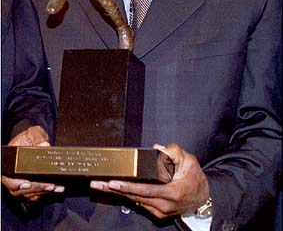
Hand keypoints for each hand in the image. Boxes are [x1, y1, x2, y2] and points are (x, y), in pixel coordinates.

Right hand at [2, 126, 64, 201]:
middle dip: (35, 188)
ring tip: (56, 187)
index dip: (16, 183)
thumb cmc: (28, 138)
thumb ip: (37, 139)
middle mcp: (12, 175)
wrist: (31, 140)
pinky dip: (45, 192)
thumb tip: (44, 145)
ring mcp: (19, 182)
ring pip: (28, 194)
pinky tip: (57, 188)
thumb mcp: (32, 134)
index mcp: (9, 163)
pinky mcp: (29, 186)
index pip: (8, 177)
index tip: (27, 183)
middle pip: (19, 189)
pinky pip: (34, 194)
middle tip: (50, 185)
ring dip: (43, 191)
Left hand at [90, 143, 209, 218]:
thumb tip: (157, 147)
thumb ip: (173, 151)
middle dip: (114, 190)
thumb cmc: (196, 179)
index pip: (144, 190)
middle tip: (97, 184)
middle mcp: (163, 205)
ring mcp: (159, 211)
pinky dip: (127, 195)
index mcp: (171, 193)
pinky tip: (115, 189)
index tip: (113, 182)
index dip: (127, 187)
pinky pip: (139, 203)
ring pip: (134, 201)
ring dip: (117, 193)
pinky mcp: (157, 213)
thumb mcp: (189, 161)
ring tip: (101, 186)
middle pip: (134, 197)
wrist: (204, 199)